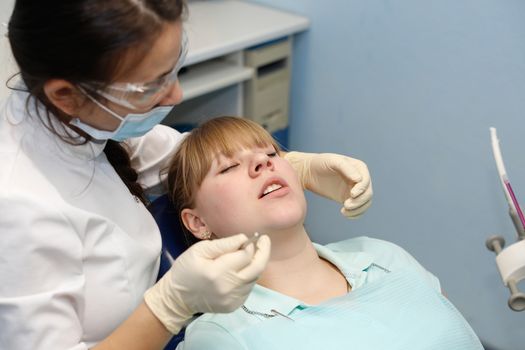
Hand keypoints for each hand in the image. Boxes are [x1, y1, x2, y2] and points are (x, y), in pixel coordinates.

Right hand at [144, 234, 270, 333]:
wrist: (177, 298)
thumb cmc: (186, 270)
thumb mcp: (199, 250)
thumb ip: (223, 244)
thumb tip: (243, 239)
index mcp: (217, 272)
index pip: (245, 255)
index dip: (249, 245)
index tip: (248, 238)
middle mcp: (228, 288)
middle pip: (257, 268)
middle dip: (263, 252)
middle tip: (264, 240)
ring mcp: (232, 299)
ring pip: (254, 278)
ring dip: (254, 264)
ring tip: (249, 254)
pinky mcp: (234, 306)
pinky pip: (248, 288)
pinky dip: (248, 276)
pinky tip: (240, 270)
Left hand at [284, 151, 372, 217]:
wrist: (308, 172)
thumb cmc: (320, 162)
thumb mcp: (332, 161)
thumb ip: (346, 168)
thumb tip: (359, 179)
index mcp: (359, 168)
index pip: (366, 181)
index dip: (362, 189)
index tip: (352, 194)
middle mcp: (359, 179)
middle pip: (367, 194)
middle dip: (359, 201)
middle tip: (346, 205)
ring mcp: (354, 189)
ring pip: (364, 203)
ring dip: (358, 209)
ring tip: (344, 211)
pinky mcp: (346, 198)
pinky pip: (357, 209)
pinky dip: (354, 214)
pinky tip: (346, 214)